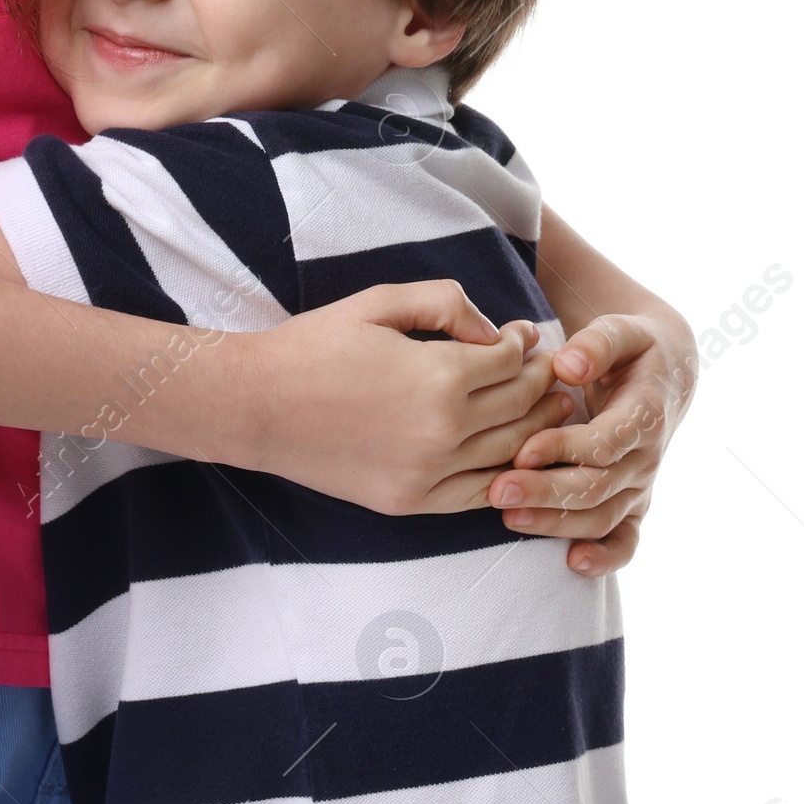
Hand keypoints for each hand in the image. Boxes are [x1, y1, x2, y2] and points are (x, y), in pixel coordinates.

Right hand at [242, 281, 574, 516]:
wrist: (258, 404)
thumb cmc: (315, 344)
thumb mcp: (379, 301)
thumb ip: (445, 302)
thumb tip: (492, 331)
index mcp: (438, 377)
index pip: (510, 361)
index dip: (524, 343)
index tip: (523, 334)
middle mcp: (443, 432)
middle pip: (520, 407)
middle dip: (539, 382)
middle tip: (545, 368)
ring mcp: (428, 475)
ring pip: (509, 453)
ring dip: (534, 427)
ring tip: (543, 407)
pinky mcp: (411, 503)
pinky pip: (479, 494)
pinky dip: (505, 474)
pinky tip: (512, 454)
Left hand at [487, 312, 696, 574]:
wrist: (666, 372)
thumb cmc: (634, 346)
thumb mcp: (621, 329)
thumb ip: (597, 342)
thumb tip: (567, 364)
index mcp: (645, 412)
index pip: (605, 442)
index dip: (564, 448)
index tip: (522, 449)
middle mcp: (646, 455)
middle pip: (597, 485)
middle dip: (547, 492)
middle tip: (499, 491)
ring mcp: (640, 483)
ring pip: (601, 515)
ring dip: (557, 522)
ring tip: (509, 517)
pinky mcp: (633, 500)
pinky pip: (626, 538)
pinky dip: (605, 556)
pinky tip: (573, 563)